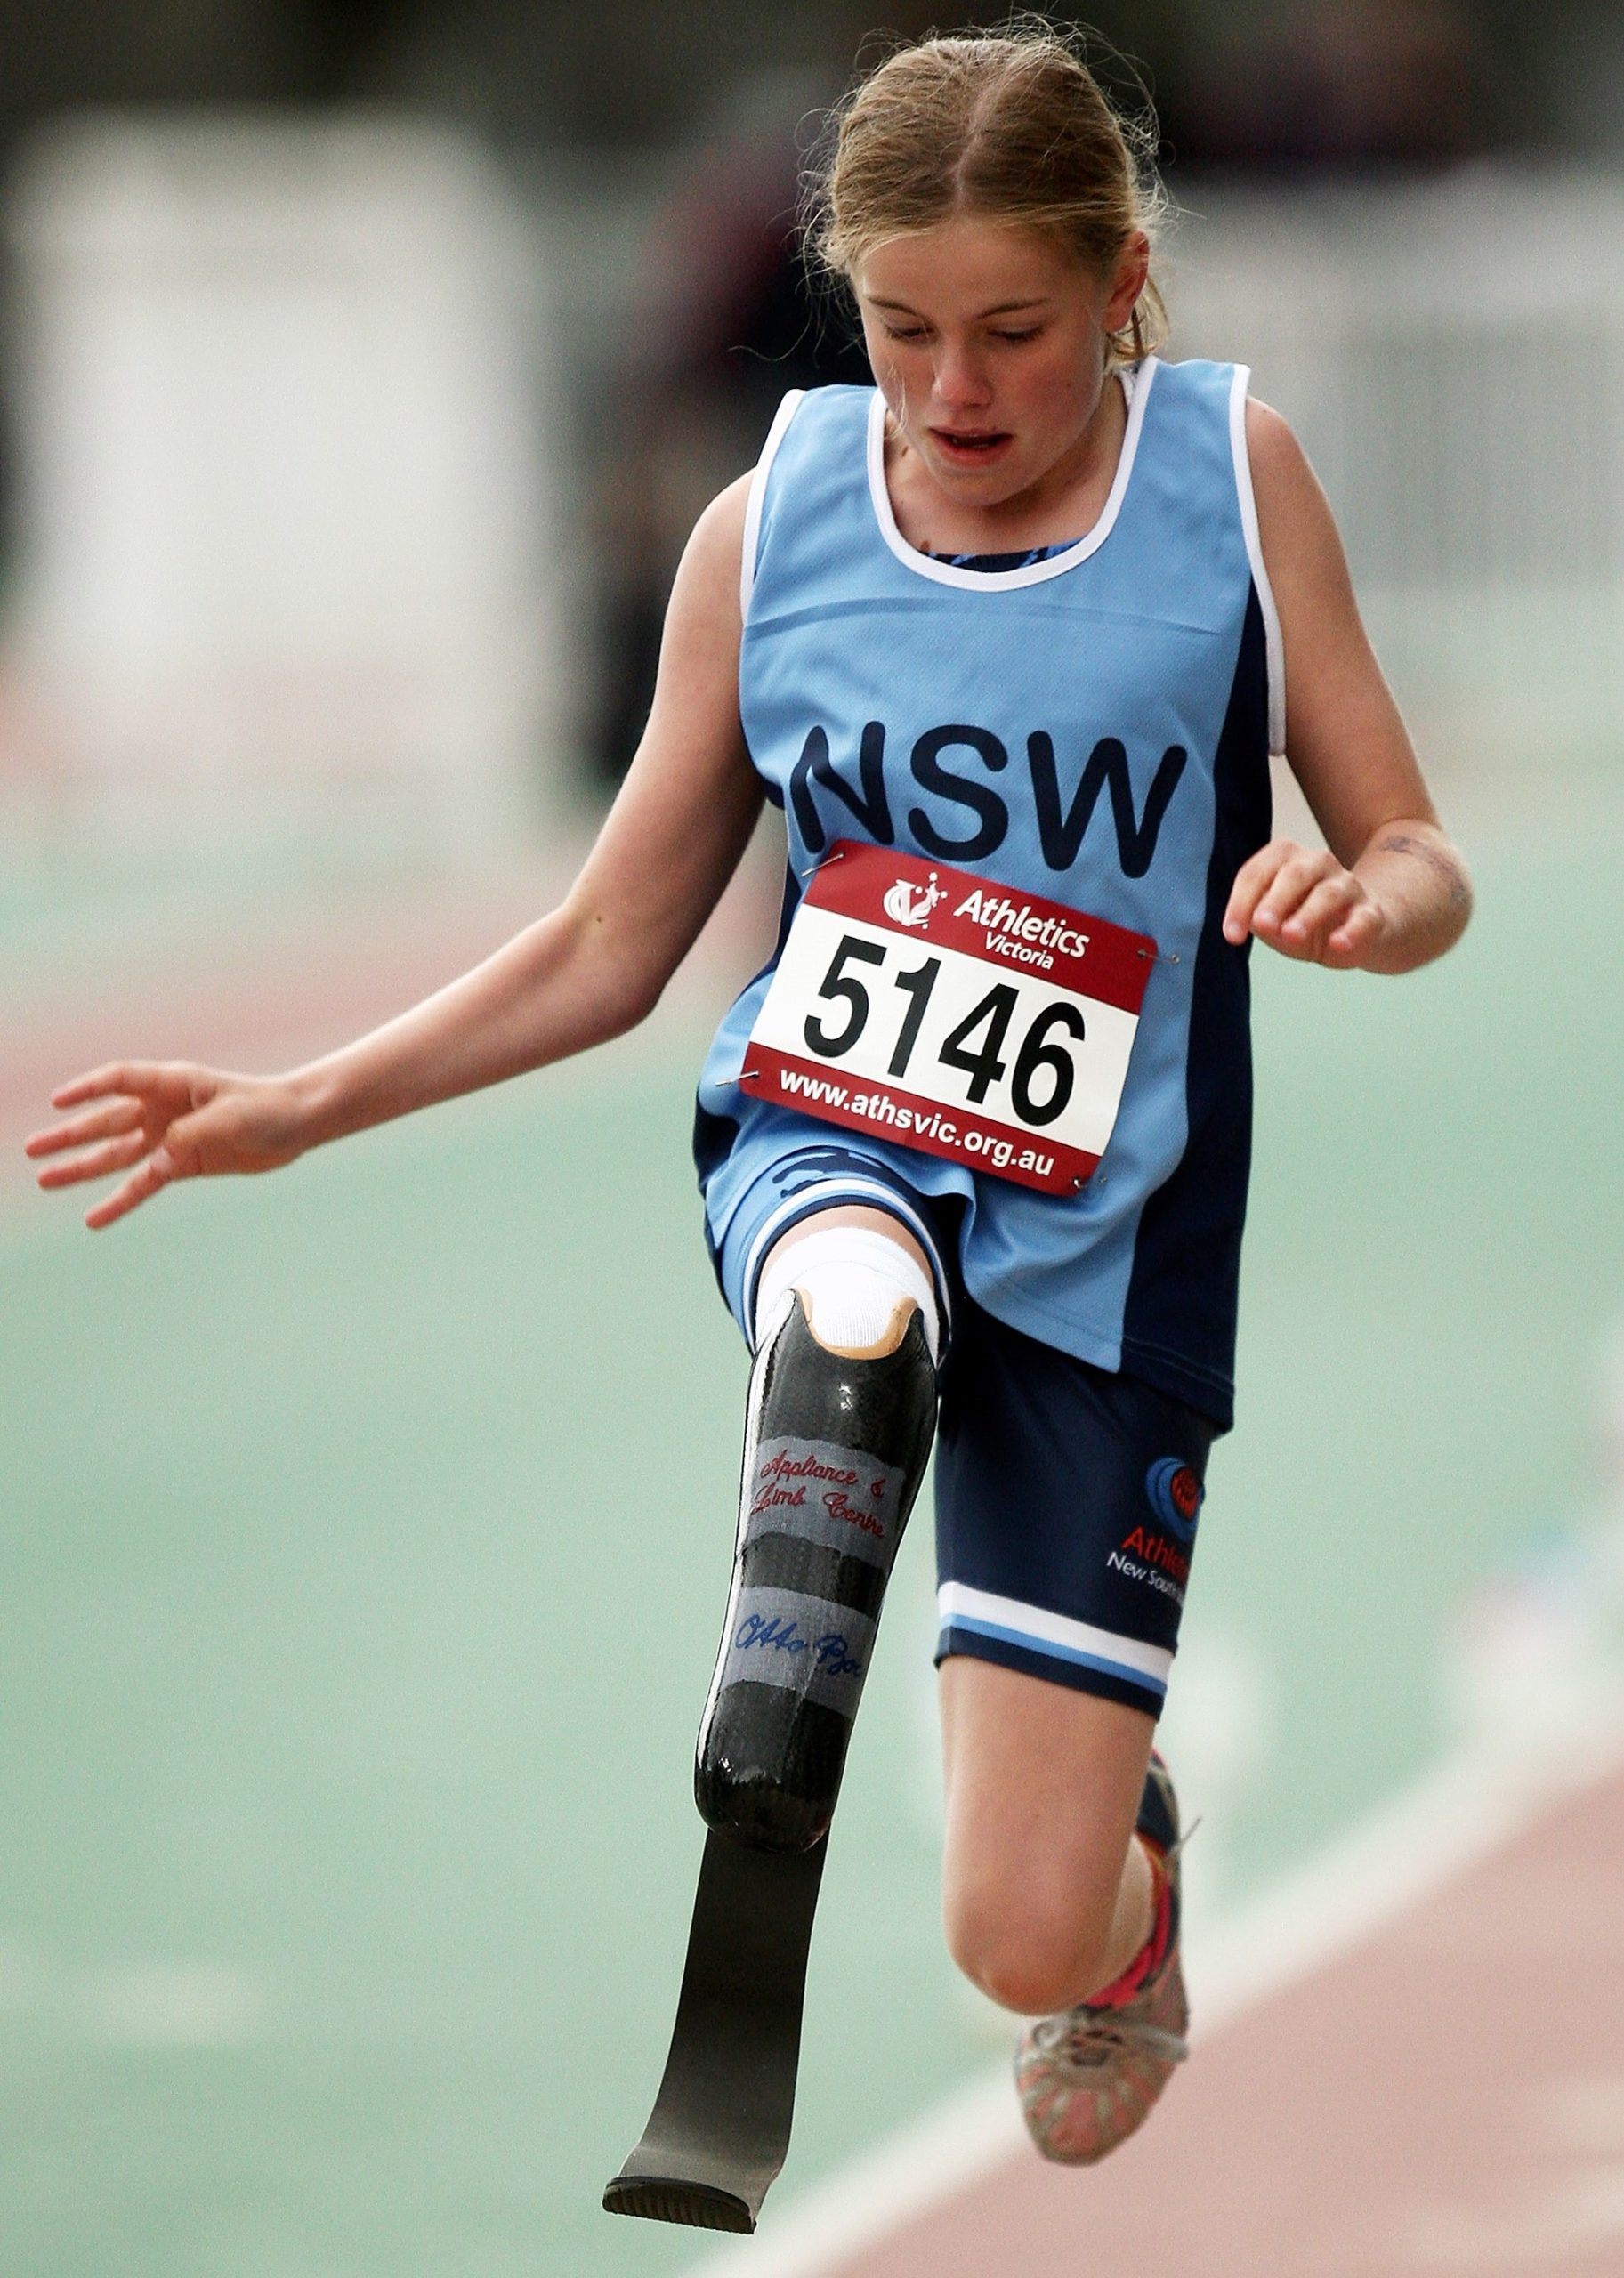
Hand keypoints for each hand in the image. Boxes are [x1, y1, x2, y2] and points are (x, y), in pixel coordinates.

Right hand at [25, 1063, 309, 1228]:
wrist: (298, 1124)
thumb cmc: (266, 1108)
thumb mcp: (228, 1119)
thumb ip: (189, 1138)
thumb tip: (156, 1164)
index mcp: (174, 1083)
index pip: (120, 1080)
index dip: (89, 1089)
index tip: (58, 1102)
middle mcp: (164, 1108)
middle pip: (106, 1121)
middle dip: (69, 1135)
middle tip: (31, 1149)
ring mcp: (170, 1136)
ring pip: (116, 1153)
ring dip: (81, 1167)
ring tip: (44, 1179)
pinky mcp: (182, 1163)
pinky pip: (143, 1183)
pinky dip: (119, 1201)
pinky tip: (93, 1218)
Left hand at [1221, 839, 1388, 968]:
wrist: (1355, 928)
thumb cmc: (1301, 918)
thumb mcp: (1273, 920)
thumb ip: (1259, 920)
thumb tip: (1254, 922)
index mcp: (1285, 858)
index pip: (1257, 873)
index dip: (1240, 903)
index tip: (1232, 935)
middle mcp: (1318, 863)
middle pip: (1295, 874)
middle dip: (1275, 899)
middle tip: (1262, 923)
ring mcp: (1347, 885)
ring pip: (1328, 894)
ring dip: (1308, 914)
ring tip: (1291, 935)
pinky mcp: (1369, 911)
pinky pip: (1362, 918)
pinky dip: (1351, 931)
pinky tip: (1338, 944)